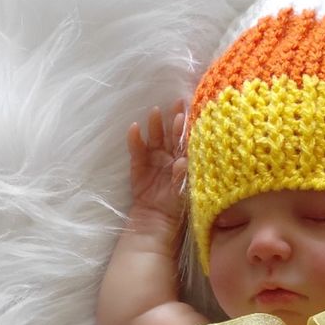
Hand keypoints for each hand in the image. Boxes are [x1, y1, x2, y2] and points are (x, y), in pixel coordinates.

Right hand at [127, 99, 188, 220]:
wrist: (156, 220)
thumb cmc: (175, 206)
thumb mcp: (183, 192)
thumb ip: (182, 176)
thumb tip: (182, 161)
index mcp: (183, 160)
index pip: (186, 141)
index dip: (188, 128)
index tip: (190, 115)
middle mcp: (169, 156)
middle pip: (171, 135)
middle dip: (173, 119)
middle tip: (176, 104)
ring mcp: (153, 159)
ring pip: (155, 138)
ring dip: (155, 125)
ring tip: (155, 112)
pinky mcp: (138, 164)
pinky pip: (136, 149)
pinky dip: (135, 139)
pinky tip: (134, 128)